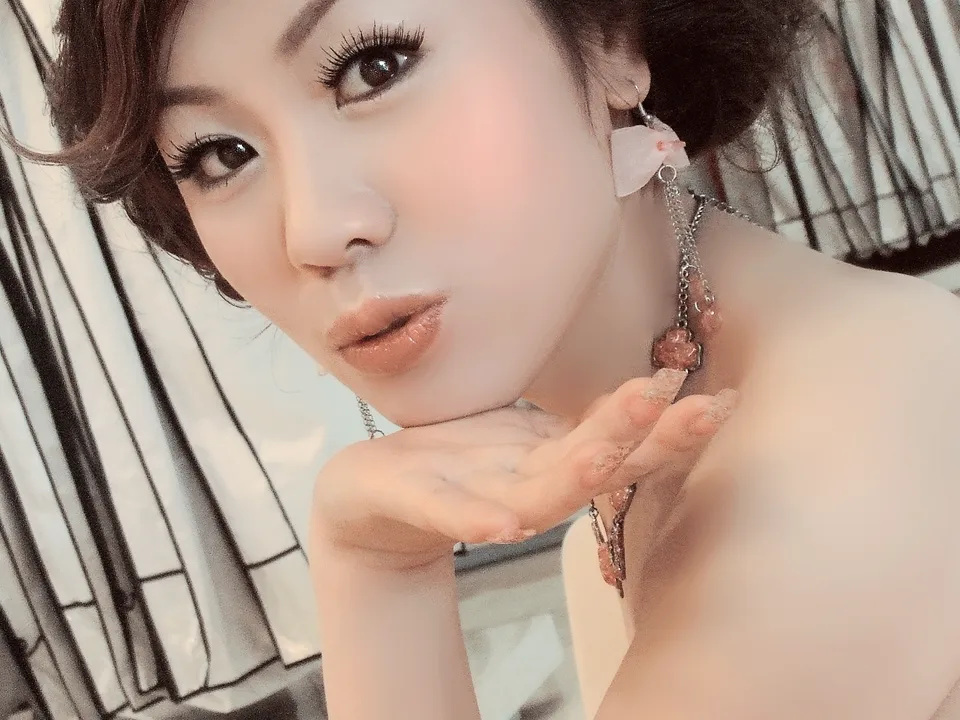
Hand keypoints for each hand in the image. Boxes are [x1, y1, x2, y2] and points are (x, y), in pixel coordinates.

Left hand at [310, 369, 738, 570]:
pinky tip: (504, 524)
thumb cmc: (453, 457)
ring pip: (543, 491)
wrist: (372, 493)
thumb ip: (580, 420)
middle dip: (647, 441)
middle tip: (696, 409)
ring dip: (581, 472)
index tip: (723, 401)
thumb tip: (648, 385)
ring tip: (612, 452)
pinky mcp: (428, 503)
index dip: (673, 430)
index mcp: (552, 461)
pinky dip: (482, 520)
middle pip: (599, 467)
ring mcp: (483, 500)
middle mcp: (530, 485)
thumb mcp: (523, 430)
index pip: (625, 445)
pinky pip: (456, 514)